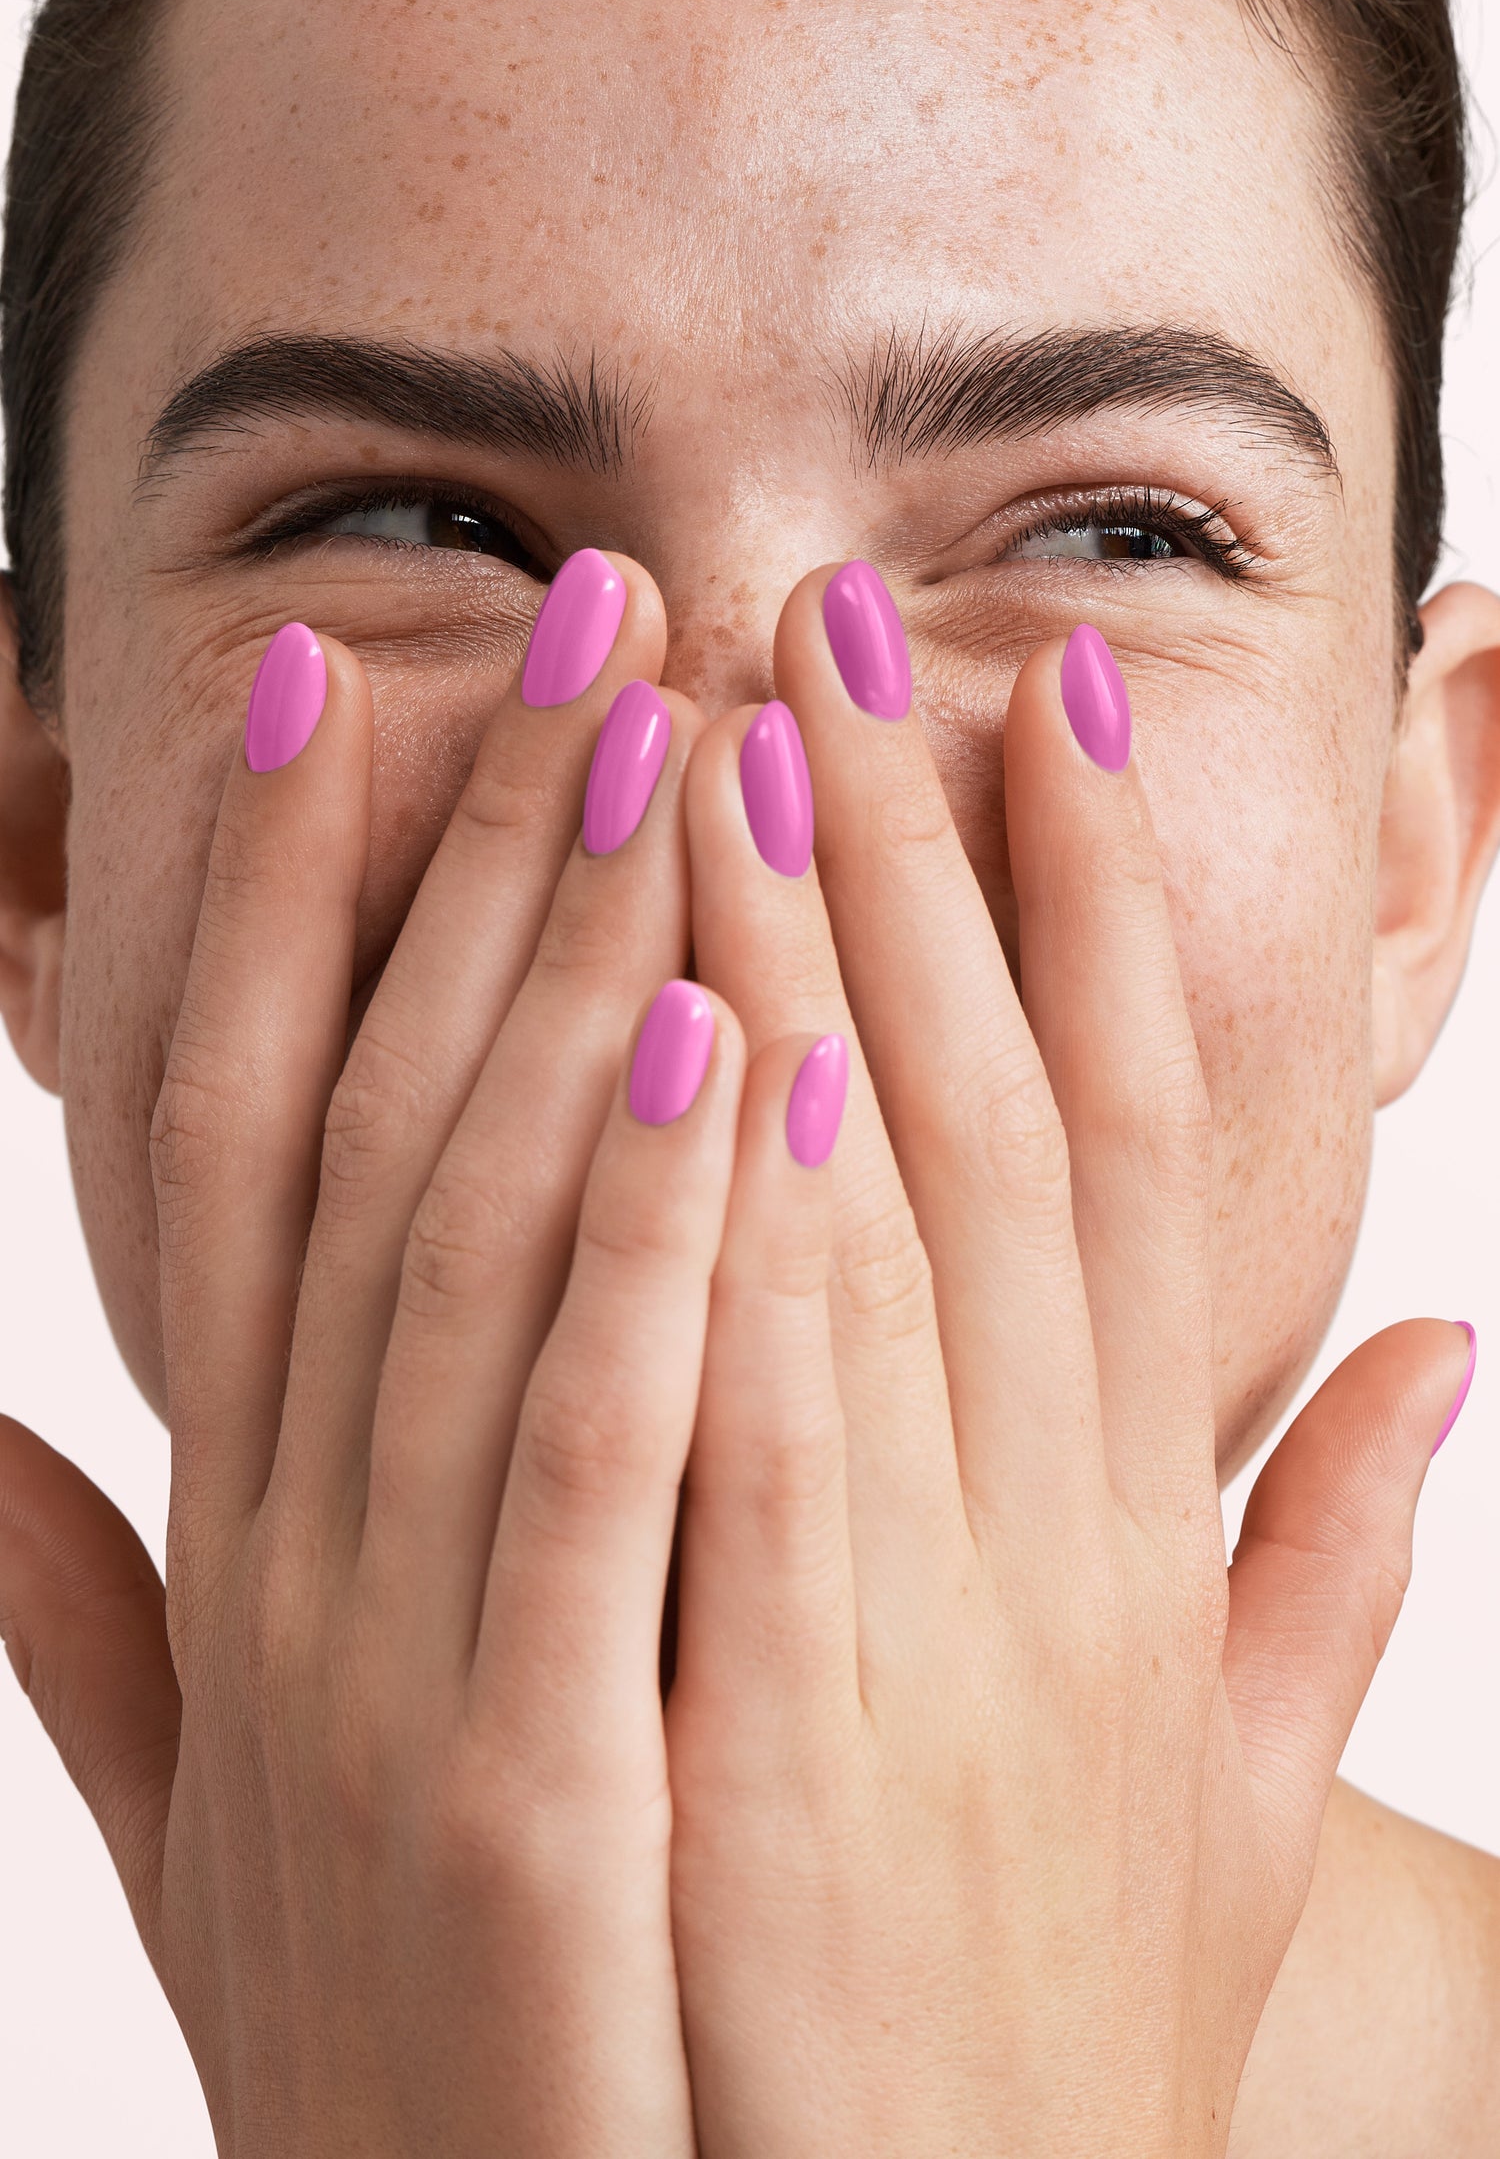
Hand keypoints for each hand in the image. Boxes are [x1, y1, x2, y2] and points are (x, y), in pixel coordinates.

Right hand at [0, 556, 712, 2158]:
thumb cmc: (398, 2055)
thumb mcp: (213, 1833)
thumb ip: (90, 1634)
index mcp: (246, 1545)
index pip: (244, 1158)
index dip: (277, 918)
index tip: (334, 701)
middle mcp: (288, 1563)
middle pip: (383, 1138)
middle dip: (473, 863)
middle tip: (575, 625)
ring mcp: (386, 1670)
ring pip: (476, 1248)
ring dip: (564, 976)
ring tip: (660, 741)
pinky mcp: (522, 1791)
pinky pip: (594, 1464)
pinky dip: (644, 1251)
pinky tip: (713, 1052)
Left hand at [663, 566, 1471, 2157]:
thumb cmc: (1058, 2019)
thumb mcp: (1223, 1788)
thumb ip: (1329, 1564)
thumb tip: (1451, 1354)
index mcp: (1130, 1522)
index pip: (1144, 1147)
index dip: (1108, 907)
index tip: (1046, 701)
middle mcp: (1053, 1533)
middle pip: (1004, 1124)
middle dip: (921, 855)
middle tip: (845, 613)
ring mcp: (935, 1632)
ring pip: (888, 1236)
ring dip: (810, 967)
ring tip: (731, 736)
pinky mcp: (791, 1754)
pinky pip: (773, 1446)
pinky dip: (748, 1241)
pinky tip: (708, 1052)